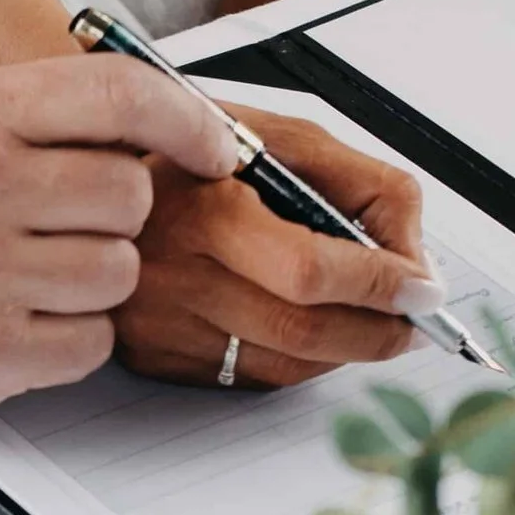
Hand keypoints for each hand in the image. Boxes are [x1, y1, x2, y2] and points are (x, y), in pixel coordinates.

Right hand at [0, 57, 236, 430]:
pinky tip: (10, 326)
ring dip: (89, 285)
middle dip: (112, 220)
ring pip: (119, 274)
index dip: (190, 122)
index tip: (215, 150)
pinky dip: (65, 342)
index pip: (123, 97)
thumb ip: (37, 117)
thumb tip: (160, 127)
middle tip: (54, 231)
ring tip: (19, 281)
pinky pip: (90, 344)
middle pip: (132, 196)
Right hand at [120, 102, 436, 388]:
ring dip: (343, 349)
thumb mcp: (280, 138)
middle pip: (302, 333)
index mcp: (201, 208)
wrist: (92, 176)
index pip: (310, 272)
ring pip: (284, 367)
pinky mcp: (153, 359)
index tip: (422, 288)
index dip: (380, 285)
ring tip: (364, 315)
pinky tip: (301, 321)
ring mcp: (157, 328)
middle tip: (411, 319)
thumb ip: (360, 187)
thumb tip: (414, 261)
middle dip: (377, 331)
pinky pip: (248, 377)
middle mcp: (171, 275)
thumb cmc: (191, 152)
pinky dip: (295, 359)